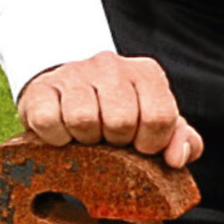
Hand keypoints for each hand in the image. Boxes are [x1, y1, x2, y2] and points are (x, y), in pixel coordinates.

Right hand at [17, 52, 204, 166]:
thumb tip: (177, 159)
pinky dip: (55, 139)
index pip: (160, 116)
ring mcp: (74, 72)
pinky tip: (63, 134)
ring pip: (83, 121)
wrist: (68, 94)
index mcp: (147, 73)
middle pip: (121, 121)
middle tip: (109, 140)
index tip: (139, 148)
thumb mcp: (156, 125)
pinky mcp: (41, 88)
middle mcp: (111, 65)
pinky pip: (48, 122)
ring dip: (85, 141)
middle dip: (116, 142)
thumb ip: (182, 141)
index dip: (150, 144)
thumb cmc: (120, 115)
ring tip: (87, 135)